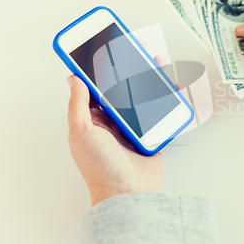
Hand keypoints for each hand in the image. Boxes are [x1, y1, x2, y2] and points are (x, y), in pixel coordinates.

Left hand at [66, 40, 165, 205]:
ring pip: (143, 97)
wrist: (128, 194)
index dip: (103, 68)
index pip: (98, 87)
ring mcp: (134, 128)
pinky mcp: (151, 134)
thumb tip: (73, 79)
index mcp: (94, 119)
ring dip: (151, 79)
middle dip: (132, 68)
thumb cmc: (101, 168)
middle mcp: (114, 121)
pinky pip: (160, 112)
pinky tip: (171, 88)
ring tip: (156, 63)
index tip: (108, 49)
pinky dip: (167, 99)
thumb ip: (78, 105)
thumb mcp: (81, 133)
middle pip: (124, 88)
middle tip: (137, 50)